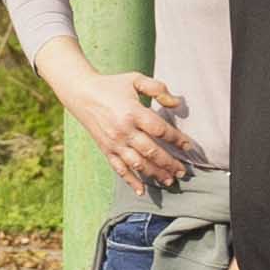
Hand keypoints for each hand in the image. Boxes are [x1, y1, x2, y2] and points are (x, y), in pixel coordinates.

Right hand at [74, 71, 198, 189]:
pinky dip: (130, 181)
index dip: (177, 139)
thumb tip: (176, 103)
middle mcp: (124, 130)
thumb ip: (158, 89)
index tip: (188, 146)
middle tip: (183, 171)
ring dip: (155, 174)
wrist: (81, 93)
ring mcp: (114, 142)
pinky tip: (141, 191)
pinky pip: (119, 168)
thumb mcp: (135, 79)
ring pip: (137, 163)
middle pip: (151, 151)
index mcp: (133, 112)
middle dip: (169, 163)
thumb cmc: (112, 85)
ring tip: (169, 181)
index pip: (160, 130)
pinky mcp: (106, 149)